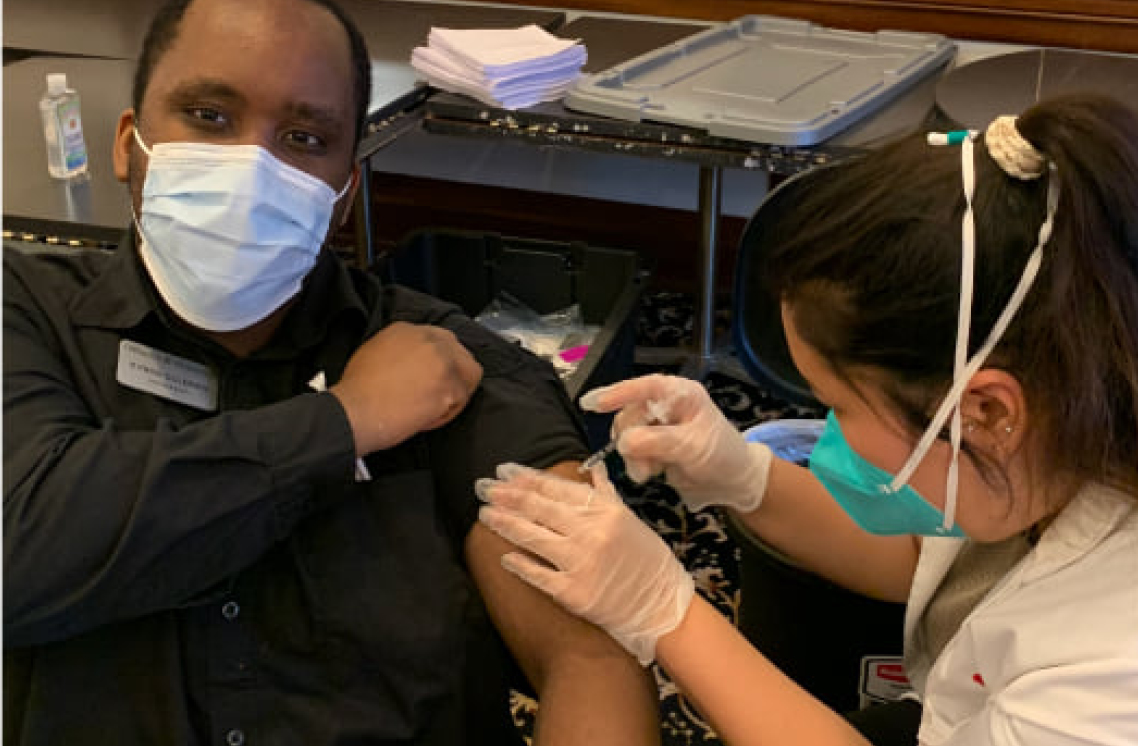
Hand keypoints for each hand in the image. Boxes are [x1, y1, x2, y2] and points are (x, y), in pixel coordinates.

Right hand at [331, 321, 482, 453]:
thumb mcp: (372, 353)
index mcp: (407, 329)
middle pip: (460, 353)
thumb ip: (400, 350)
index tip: (433, 377)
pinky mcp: (449, 383)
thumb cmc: (358, 391)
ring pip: (468, 374)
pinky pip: (461, 399)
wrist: (355, 410)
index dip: (439, 363)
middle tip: (439, 393)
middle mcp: (428, 338)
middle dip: (454, 374)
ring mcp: (441, 359)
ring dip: (455, 393)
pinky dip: (447, 413)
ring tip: (432, 407)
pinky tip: (426, 417)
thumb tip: (414, 363)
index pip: (440, 340)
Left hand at [476, 463, 693, 665]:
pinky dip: (519, 564)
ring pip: (533, 537)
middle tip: (483, 487)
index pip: (556, 488)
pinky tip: (503, 556)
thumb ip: (605, 494)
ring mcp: (581, 563)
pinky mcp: (574, 592)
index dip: (526, 478)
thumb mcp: (631, 520)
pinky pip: (538, 574)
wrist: (662, 606)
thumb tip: (590, 470)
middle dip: (507, 495)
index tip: (503, 470)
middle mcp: (592, 532)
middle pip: (539, 508)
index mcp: (606, 511)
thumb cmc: (647, 561)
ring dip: (505, 523)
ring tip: (484, 513)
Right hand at [579, 375, 772, 512]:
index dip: (618, 393)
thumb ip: (657, 441)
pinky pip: (631, 450)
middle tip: (644, 466)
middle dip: (631, 441)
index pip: (645, 386)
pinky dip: (637, 464)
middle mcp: (667, 405)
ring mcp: (659, 426)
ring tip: (649, 473)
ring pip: (626, 434)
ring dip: (633, 456)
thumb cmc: (721, 457)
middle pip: (630, 414)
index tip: (593, 404)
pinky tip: (651, 473)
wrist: (733, 484)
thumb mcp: (692, 447)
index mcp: (682, 395)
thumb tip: (624, 441)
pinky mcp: (654, 445)